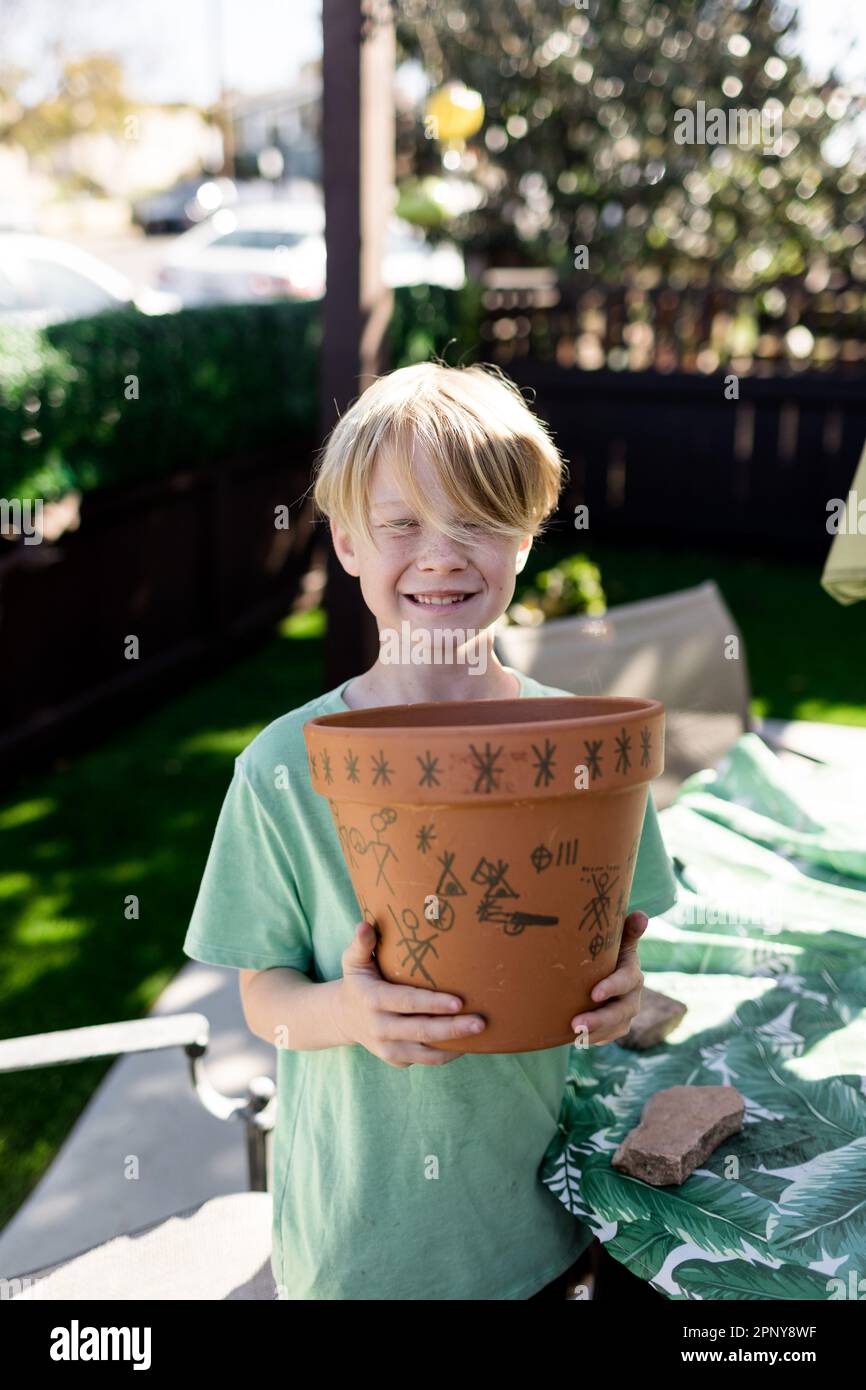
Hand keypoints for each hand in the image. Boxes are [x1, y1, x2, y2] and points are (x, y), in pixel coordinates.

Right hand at [332, 921, 486, 1066]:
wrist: (344, 1018)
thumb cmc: (358, 981)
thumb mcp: (353, 961)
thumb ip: (361, 944)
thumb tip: (365, 924)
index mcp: (372, 1000)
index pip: (406, 1002)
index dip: (432, 1003)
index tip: (458, 1002)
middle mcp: (379, 1027)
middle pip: (421, 1031)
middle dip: (452, 1028)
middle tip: (480, 1022)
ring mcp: (387, 1048)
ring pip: (426, 1052)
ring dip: (454, 1045)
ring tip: (481, 1034)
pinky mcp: (396, 1060)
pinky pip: (425, 1060)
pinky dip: (446, 1054)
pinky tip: (467, 1044)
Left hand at [570, 911, 647, 1045]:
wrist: (606, 975)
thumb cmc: (609, 954)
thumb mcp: (618, 942)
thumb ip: (628, 931)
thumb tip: (641, 915)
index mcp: (632, 974)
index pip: (626, 981)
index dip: (613, 987)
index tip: (594, 993)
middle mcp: (632, 997)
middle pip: (621, 1012)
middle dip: (600, 1019)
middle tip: (576, 1022)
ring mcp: (624, 1015)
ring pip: (614, 1029)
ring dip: (593, 1033)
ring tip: (572, 1033)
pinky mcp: (615, 1028)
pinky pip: (605, 1038)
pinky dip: (591, 1039)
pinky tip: (574, 1038)